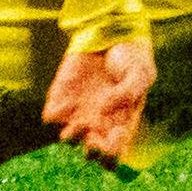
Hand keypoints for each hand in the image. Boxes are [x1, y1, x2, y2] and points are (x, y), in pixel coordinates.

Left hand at [43, 39, 154, 173]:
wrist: (109, 33)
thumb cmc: (130, 56)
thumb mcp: (140, 73)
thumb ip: (127, 92)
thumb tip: (105, 108)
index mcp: (122, 124)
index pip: (114, 156)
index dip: (112, 157)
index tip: (114, 138)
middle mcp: (99, 124)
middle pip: (91, 156)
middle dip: (92, 153)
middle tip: (95, 138)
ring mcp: (78, 112)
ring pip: (68, 142)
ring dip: (71, 139)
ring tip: (80, 124)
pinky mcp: (60, 98)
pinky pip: (51, 119)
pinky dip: (57, 116)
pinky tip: (69, 103)